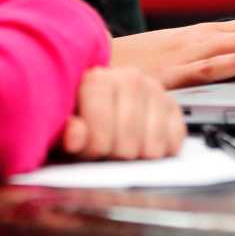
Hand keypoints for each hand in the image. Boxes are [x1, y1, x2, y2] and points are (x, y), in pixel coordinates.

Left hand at [57, 66, 185, 159]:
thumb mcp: (60, 125)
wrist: (94, 101)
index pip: (100, 135)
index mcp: (98, 79)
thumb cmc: (76, 115)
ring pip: (152, 148)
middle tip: (102, 150)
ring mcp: (155, 91)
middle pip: (128, 146)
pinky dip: (159, 151)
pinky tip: (141, 144)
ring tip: (119, 146)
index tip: (83, 150)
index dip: (91, 152)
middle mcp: (131, 79)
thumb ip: (65, 132)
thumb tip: (75, 134)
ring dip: (136, 157)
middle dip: (113, 156)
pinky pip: (174, 143)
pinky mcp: (173, 106)